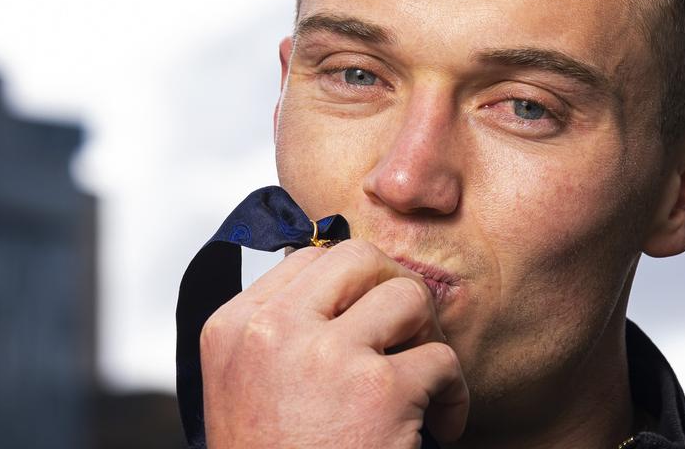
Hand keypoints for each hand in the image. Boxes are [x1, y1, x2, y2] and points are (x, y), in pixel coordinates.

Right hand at [199, 239, 468, 447]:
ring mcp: (326, 356)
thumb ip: (277, 336)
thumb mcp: (243, 391)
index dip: (351, 285)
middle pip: (358, 258)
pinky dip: (453, 395)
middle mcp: (272, 333)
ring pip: (408, 296)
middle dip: (393, 289)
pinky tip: (438, 426)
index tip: (369, 320)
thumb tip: (337, 289)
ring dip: (428, 338)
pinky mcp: (379, 390)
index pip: (306, 258)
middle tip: (406, 334)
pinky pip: (443, 359)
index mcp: (231, 329)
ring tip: (423, 384)